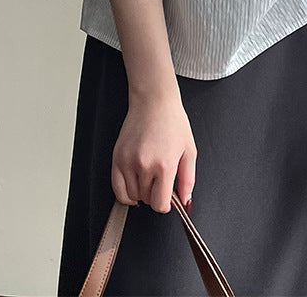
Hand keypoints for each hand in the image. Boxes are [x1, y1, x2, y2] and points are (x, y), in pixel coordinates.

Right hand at [111, 94, 197, 213]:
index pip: (160, 204)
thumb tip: (185, 202)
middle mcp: (144, 166)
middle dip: (155, 194)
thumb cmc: (174, 123)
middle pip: (147, 199)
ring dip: (141, 193)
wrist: (154, 102)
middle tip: (160, 180)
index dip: (166, 204)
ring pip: (132, 196)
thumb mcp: (189, 151)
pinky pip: (117, 188)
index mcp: (165, 165)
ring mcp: (128, 162)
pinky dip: (125, 193)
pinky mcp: (117, 158)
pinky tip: (134, 186)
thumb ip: (188, 179)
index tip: (168, 198)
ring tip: (149, 177)